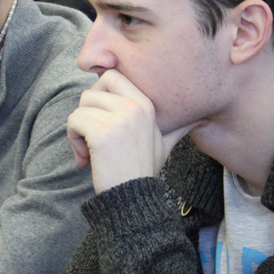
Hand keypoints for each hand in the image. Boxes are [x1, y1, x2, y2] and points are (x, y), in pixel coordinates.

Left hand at [67, 70, 195, 192]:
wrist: (133, 198)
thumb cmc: (143, 170)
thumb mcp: (165, 145)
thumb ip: (177, 128)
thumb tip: (199, 119)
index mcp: (146, 104)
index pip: (111, 75)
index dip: (98, 95)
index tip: (99, 119)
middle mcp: (135, 106)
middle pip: (91, 91)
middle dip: (85, 112)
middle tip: (90, 136)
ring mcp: (119, 119)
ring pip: (80, 107)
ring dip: (77, 131)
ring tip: (89, 152)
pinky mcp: (102, 133)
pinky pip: (74, 121)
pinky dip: (73, 140)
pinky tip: (86, 159)